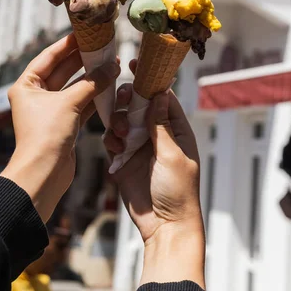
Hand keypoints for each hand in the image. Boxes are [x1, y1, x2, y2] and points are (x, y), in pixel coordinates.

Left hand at [2, 34, 119, 221]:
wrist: (44, 174)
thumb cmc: (46, 135)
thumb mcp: (69, 103)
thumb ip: (92, 83)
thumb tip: (113, 66)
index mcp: (26, 85)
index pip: (49, 56)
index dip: (68, 44)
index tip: (86, 33)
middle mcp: (36, 95)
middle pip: (63, 70)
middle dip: (84, 60)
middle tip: (104, 47)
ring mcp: (50, 110)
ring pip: (74, 87)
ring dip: (92, 78)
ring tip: (112, 64)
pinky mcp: (63, 123)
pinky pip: (81, 103)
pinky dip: (94, 95)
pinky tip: (111, 85)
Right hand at [104, 60, 204, 286]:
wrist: (164, 227)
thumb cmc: (179, 192)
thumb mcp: (173, 155)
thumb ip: (161, 125)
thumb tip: (159, 94)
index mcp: (176, 129)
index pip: (163, 97)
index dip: (150, 80)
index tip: (137, 64)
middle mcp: (157, 134)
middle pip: (138, 105)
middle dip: (128, 99)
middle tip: (123, 99)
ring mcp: (138, 146)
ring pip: (122, 119)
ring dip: (118, 120)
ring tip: (120, 133)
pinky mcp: (123, 160)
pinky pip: (112, 140)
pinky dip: (110, 139)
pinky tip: (114, 147)